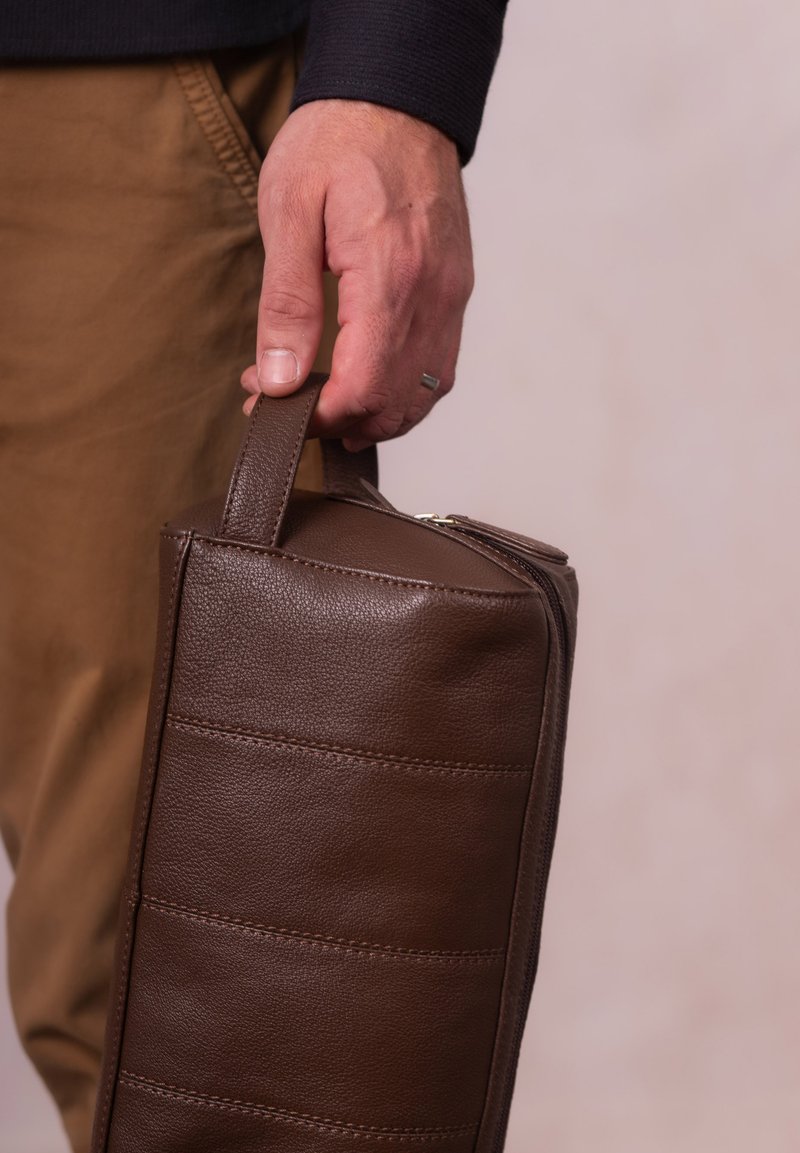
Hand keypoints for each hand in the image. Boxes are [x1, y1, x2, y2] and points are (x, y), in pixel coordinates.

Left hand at [240, 100, 473, 450]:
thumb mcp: (289, 212)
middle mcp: (432, 295)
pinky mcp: (456, 293)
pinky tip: (367, 383)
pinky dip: (404, 393)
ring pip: (424, 397)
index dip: (319, 416)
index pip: (364, 387)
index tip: (275, 406)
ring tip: (325, 403)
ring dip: (374, 416)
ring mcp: (451, 297)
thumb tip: (280, 379)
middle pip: (396, 405)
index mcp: (389, 275)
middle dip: (340, 421)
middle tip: (289, 403)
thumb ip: (287, 303)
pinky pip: (440, 369)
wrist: (396, 97)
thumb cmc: (337, 142)